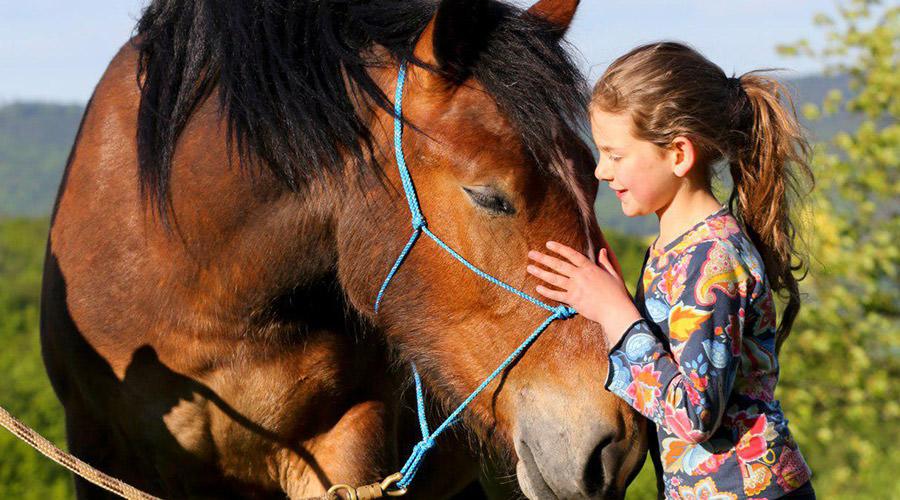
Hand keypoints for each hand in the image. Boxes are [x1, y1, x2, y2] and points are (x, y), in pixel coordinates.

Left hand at [526, 241, 642, 347]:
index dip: (559, 248)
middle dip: (544, 258)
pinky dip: (547, 291)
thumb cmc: (617, 293)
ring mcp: (575, 288)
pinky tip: (538, 288)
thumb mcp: (613, 274)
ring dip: (540, 273)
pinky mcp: (573, 300)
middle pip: (558, 265)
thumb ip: (605, 262)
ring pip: (554, 278)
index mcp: (590, 268)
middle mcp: (580, 276)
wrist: (615, 311)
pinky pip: (557, 295)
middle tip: (531, 254)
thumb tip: (602, 250)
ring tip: (530, 268)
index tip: (548, 244)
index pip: (571, 254)